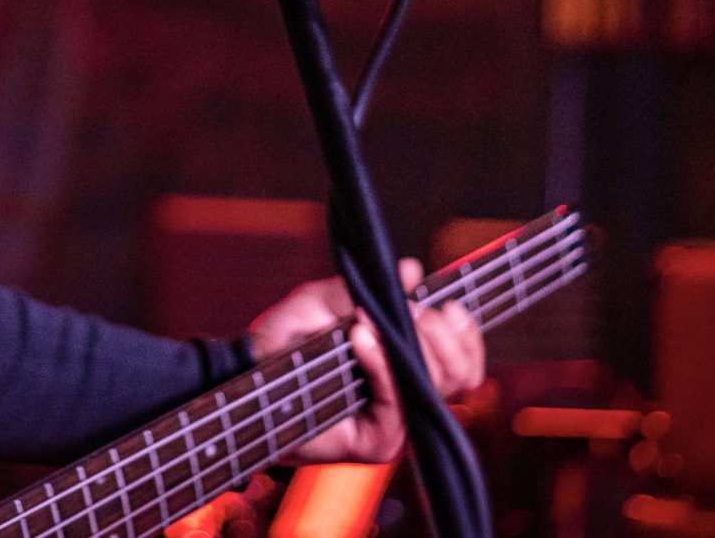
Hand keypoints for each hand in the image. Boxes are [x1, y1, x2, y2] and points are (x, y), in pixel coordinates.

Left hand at [242, 259, 484, 463]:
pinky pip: (395, 404)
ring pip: (432, 389)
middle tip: (418, 311)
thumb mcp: (325, 302)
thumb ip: (367, 290)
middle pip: (459, 375)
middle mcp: (407, 397)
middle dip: (443, 337)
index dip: (466, 336)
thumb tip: (410, 271)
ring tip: (375, 320)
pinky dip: (381, 365)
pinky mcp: (376, 443)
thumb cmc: (284, 339)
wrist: (248, 373)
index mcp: (405, 366)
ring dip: (414, 346)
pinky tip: (360, 338)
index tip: (451, 305)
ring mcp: (395, 423)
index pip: (462, 362)